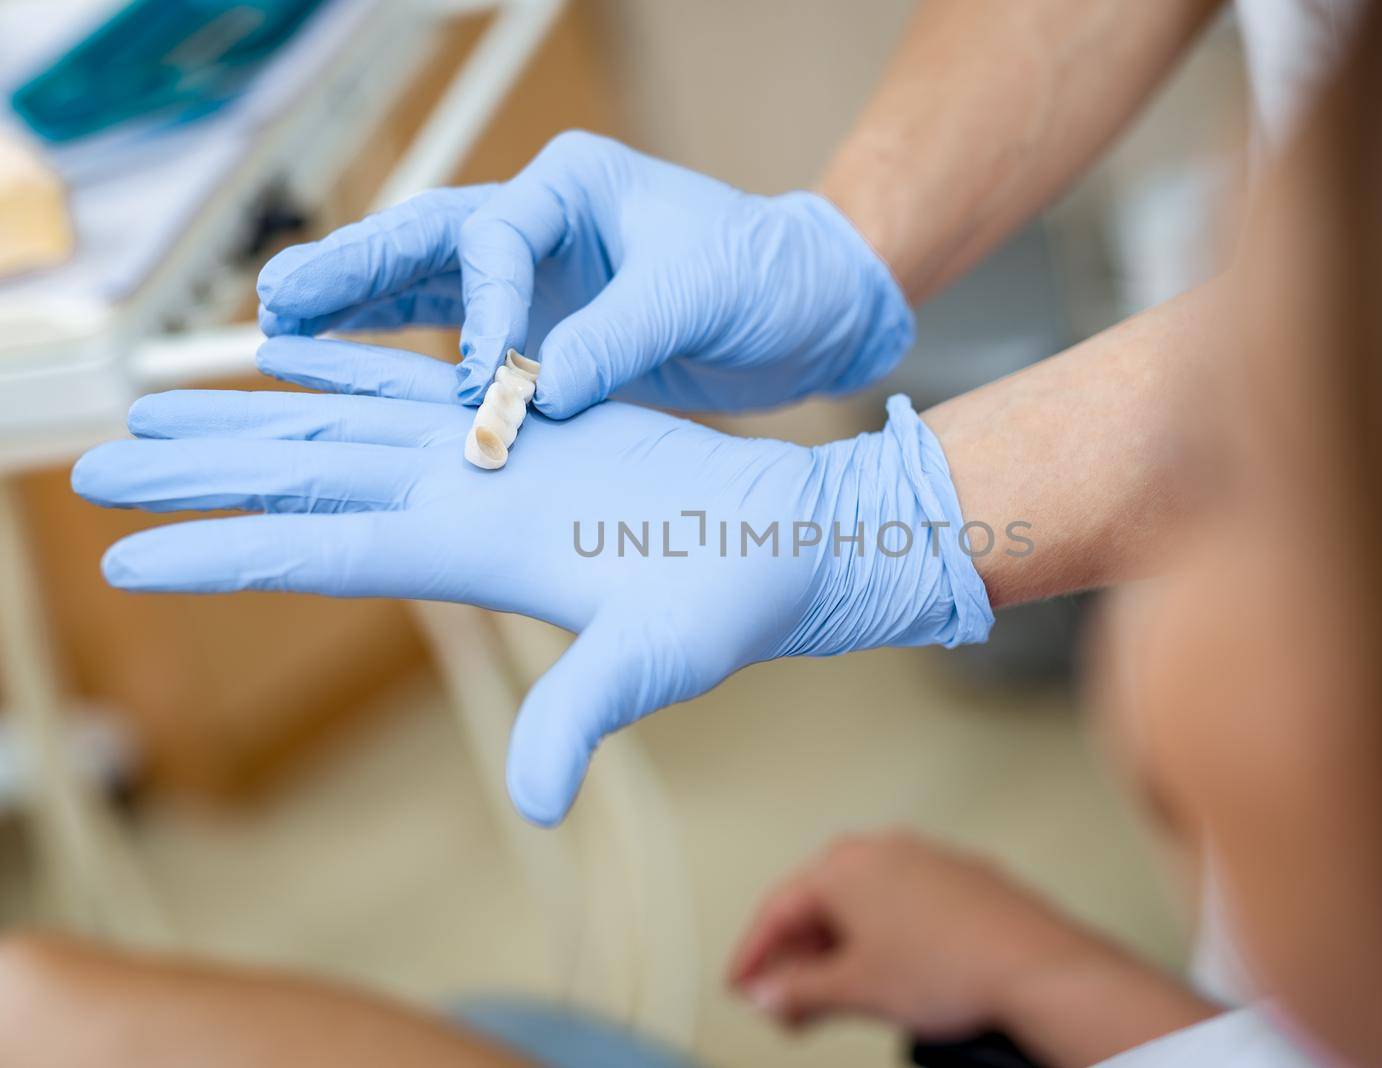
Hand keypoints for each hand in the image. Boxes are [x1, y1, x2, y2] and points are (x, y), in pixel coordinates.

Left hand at [72, 338, 990, 824]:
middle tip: (92, 465)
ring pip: (339, 427)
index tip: (123, 558)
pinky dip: (348, 365)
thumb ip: (586, 714)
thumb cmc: (732, 602)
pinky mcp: (528, 416)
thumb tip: (539, 801)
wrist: (781, 544)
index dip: (221, 551)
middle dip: (197, 474)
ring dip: (246, 417)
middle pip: (300, 481)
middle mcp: (461, 504)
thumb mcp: (656, 661)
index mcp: (473, 551)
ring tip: (153, 405)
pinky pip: (416, 382)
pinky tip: (286, 351)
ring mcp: (490, 458)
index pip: (319, 550)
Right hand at [256, 131, 913, 411]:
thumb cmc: (768, 278)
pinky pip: (458, 333)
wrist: (807, 311)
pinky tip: (345, 363)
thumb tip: (542, 395)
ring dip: (358, 308)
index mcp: (573, 185)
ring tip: (280, 328)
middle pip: (425, 241)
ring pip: (425, 284)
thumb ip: (622, 336)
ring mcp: (536, 274)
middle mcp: (541, 221)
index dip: (480, 312)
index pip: (494, 239)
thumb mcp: (702, 293)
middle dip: (353, 271)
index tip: (489, 379)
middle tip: (277, 300)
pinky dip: (406, 349)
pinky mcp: (543, 325)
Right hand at [728, 831, 1125, 1037]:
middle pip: (818, 904)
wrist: (1036, 966)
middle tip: (785, 1002)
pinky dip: (883, 937)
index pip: (776, 909)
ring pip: (863, 904)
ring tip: (836, 996)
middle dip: (797, 957)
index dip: (753, 956)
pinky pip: (903, 904)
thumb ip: (797, 992)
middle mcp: (883, 850)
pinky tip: (890, 973)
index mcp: (844, 865)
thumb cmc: (955, 965)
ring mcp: (926, 859)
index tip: (744, 986)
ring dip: (839, 949)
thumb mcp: (855, 989)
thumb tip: (770, 992)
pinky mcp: (961, 877)